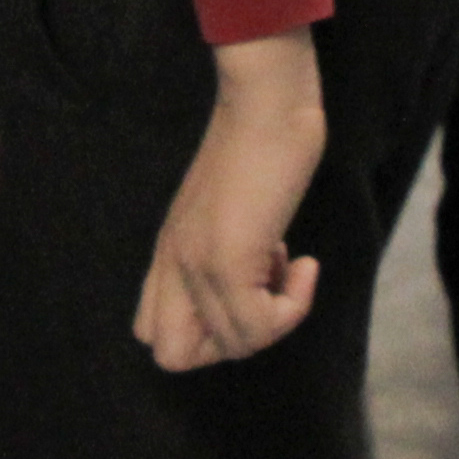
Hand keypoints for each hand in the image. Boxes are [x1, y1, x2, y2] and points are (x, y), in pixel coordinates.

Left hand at [138, 35, 324, 371]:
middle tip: (262, 295)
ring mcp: (196, 262)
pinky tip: (304, 261)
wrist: (266, 101)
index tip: (246, 290)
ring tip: (286, 264)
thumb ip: (225, 249)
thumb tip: (257, 287)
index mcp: (167, 252)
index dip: (208, 332)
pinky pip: (260, 325)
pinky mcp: (227, 257)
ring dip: (276, 320)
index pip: (155, 333)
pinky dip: (295, 305)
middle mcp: (171, 263)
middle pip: (174, 357)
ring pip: (232, 346)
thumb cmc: (259, 145)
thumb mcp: (229, 210)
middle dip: (231, 342)